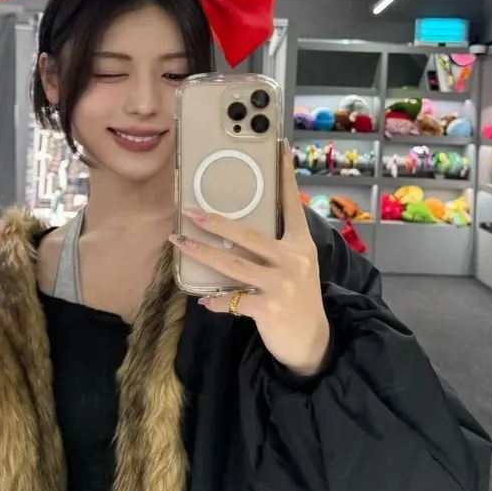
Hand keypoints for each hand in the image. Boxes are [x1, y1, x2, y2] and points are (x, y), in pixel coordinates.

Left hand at [170, 143, 330, 375]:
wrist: (313, 342)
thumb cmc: (298, 298)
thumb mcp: (296, 267)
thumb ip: (274, 248)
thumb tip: (234, 232)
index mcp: (301, 245)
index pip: (292, 205)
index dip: (285, 177)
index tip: (279, 148)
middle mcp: (294, 260)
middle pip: (249, 235)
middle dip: (216, 221)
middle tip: (190, 211)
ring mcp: (282, 284)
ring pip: (233, 264)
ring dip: (202, 254)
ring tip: (179, 243)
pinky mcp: (269, 308)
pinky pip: (233, 299)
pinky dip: (216, 300)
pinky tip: (204, 299)